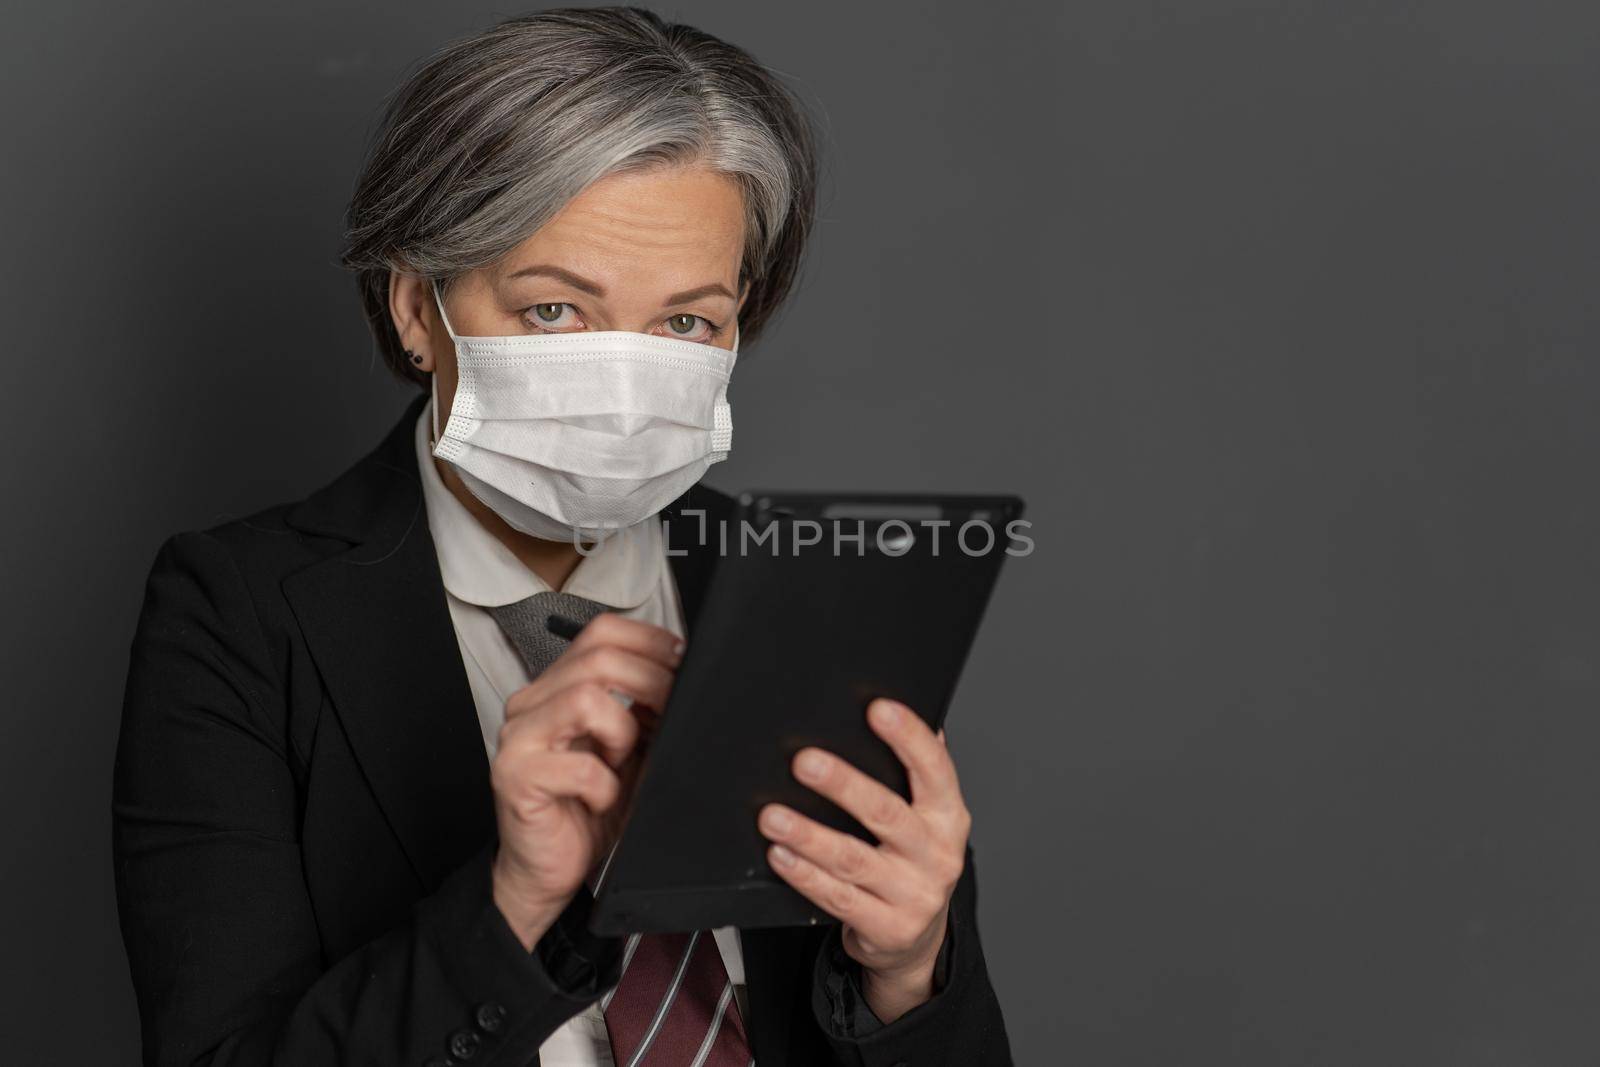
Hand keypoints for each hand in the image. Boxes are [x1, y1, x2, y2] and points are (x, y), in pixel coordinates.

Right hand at [489, 613, 681, 949]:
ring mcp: (518, 739)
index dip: (650, 641)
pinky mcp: (515, 777)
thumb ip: (644, 711)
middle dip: (652, 682)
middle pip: (599, 658)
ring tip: (620, 762)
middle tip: (672, 712)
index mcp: (556, 688)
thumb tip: (684, 677)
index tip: (683, 663)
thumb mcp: (628, 750)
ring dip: (622, 732)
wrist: (549, 870)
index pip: (601, 632)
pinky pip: (578, 766)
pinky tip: (601, 798)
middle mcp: (531, 704)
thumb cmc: (588, 809)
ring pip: (585, 699)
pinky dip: (604, 785)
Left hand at [757, 698, 970, 1023]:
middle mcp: (937, 853)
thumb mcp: (924, 816)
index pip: (934, 768)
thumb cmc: (911, 859)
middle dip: (843, 784)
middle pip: (886, 813)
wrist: (917, 936)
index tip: (877, 709)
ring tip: (773, 815)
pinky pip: (837, 898)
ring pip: (853, 859)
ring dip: (809, 835)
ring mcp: (914, 894)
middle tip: (804, 762)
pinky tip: (781, 854)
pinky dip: (804, 875)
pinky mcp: (887, 927)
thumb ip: (910, 771)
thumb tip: (890, 705)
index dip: (908, 736)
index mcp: (948, 815)